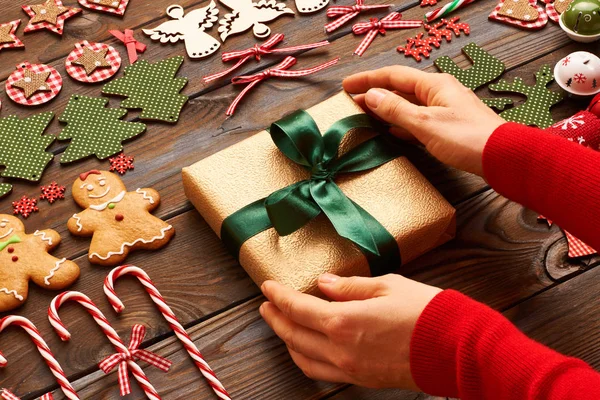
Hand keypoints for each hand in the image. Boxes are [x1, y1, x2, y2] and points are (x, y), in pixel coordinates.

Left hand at [260, 273, 441, 388]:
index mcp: (344, 321)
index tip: (267, 286)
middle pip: (294, 334)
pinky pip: (322, 372)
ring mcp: (350, 368)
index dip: (278, 296)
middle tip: (266, 305)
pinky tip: (306, 348)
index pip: (297, 308)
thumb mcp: (387, 286)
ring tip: (281, 325)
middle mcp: (341, 349)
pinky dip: (306, 358)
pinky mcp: (362, 379)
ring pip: (303, 357)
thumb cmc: (425, 311)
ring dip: (287, 340)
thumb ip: (350, 286)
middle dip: (276, 318)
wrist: (456, 348)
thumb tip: (324, 284)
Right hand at [343, 66, 505, 176]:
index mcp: (434, 85)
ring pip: (408, 105)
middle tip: (350, 103)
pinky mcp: (449, 127)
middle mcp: (439, 92)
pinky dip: (401, 123)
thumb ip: (396, 110)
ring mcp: (445, 110)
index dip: (367, 80)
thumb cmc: (465, 138)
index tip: (346, 86)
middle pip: (400, 89)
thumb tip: (371, 96)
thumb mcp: (425, 123)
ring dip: (386, 110)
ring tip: (365, 116)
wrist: (502, 157)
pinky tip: (391, 131)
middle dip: (375, 95)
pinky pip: (417, 120)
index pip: (393, 76)